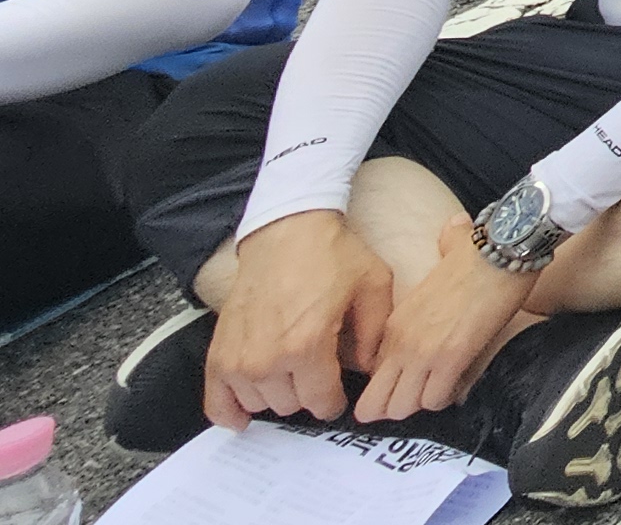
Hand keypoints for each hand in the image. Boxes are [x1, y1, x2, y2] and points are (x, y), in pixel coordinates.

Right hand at [204, 210, 393, 428]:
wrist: (286, 230)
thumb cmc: (331, 255)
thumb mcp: (373, 286)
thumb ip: (375, 335)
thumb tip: (371, 371)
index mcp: (308, 346)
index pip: (321, 402)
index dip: (335, 402)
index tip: (337, 395)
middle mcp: (268, 359)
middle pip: (291, 406)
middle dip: (307, 393)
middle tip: (315, 371)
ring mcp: (239, 359)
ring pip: (260, 405)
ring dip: (276, 395)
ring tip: (289, 372)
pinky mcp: (218, 353)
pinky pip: (217, 403)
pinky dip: (229, 413)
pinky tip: (242, 417)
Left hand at [351, 218, 537, 423]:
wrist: (502, 250)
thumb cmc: (480, 252)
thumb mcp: (446, 254)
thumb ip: (444, 246)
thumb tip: (455, 227)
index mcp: (394, 323)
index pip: (371, 377)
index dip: (387, 387)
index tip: (406, 383)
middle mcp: (401, 342)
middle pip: (375, 403)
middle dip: (392, 408)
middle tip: (417, 397)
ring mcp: (423, 352)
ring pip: (402, 408)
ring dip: (421, 403)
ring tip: (440, 389)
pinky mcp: (452, 358)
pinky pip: (436, 400)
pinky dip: (446, 398)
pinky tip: (459, 382)